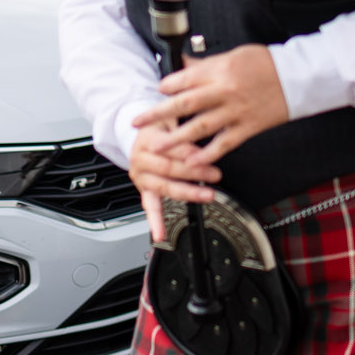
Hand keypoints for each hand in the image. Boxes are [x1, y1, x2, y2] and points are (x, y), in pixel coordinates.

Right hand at [128, 116, 220, 240]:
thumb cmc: (160, 129)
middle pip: (169, 168)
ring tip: (207, 195)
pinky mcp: (144, 191)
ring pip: (165, 187)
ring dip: (187, 193)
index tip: (208, 154)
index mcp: (148, 140)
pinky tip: (160, 234)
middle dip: (194, 172)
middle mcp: (140, 160)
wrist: (139, 135)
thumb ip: (183, 128)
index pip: (172, 148)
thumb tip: (202, 133)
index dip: (191, 152)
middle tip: (216, 174)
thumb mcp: (171, 120)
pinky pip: (150, 207)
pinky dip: (155, 222)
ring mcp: (142, 178)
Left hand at [137, 44, 289, 174]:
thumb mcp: (234, 55)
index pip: (184, 79)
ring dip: (175, 139)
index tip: (158, 91)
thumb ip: (207, 64)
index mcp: (220, 70)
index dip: (167, 86)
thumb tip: (184, 65)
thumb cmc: (268, 64)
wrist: (299, 77)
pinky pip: (224, 143)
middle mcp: (225, 91)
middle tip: (138, 123)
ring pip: (200, 127)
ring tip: (157, 148)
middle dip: (158, 114)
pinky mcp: (248, 127)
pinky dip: (207, 154)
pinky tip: (192, 162)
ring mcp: (236, 111)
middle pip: (184, 104)